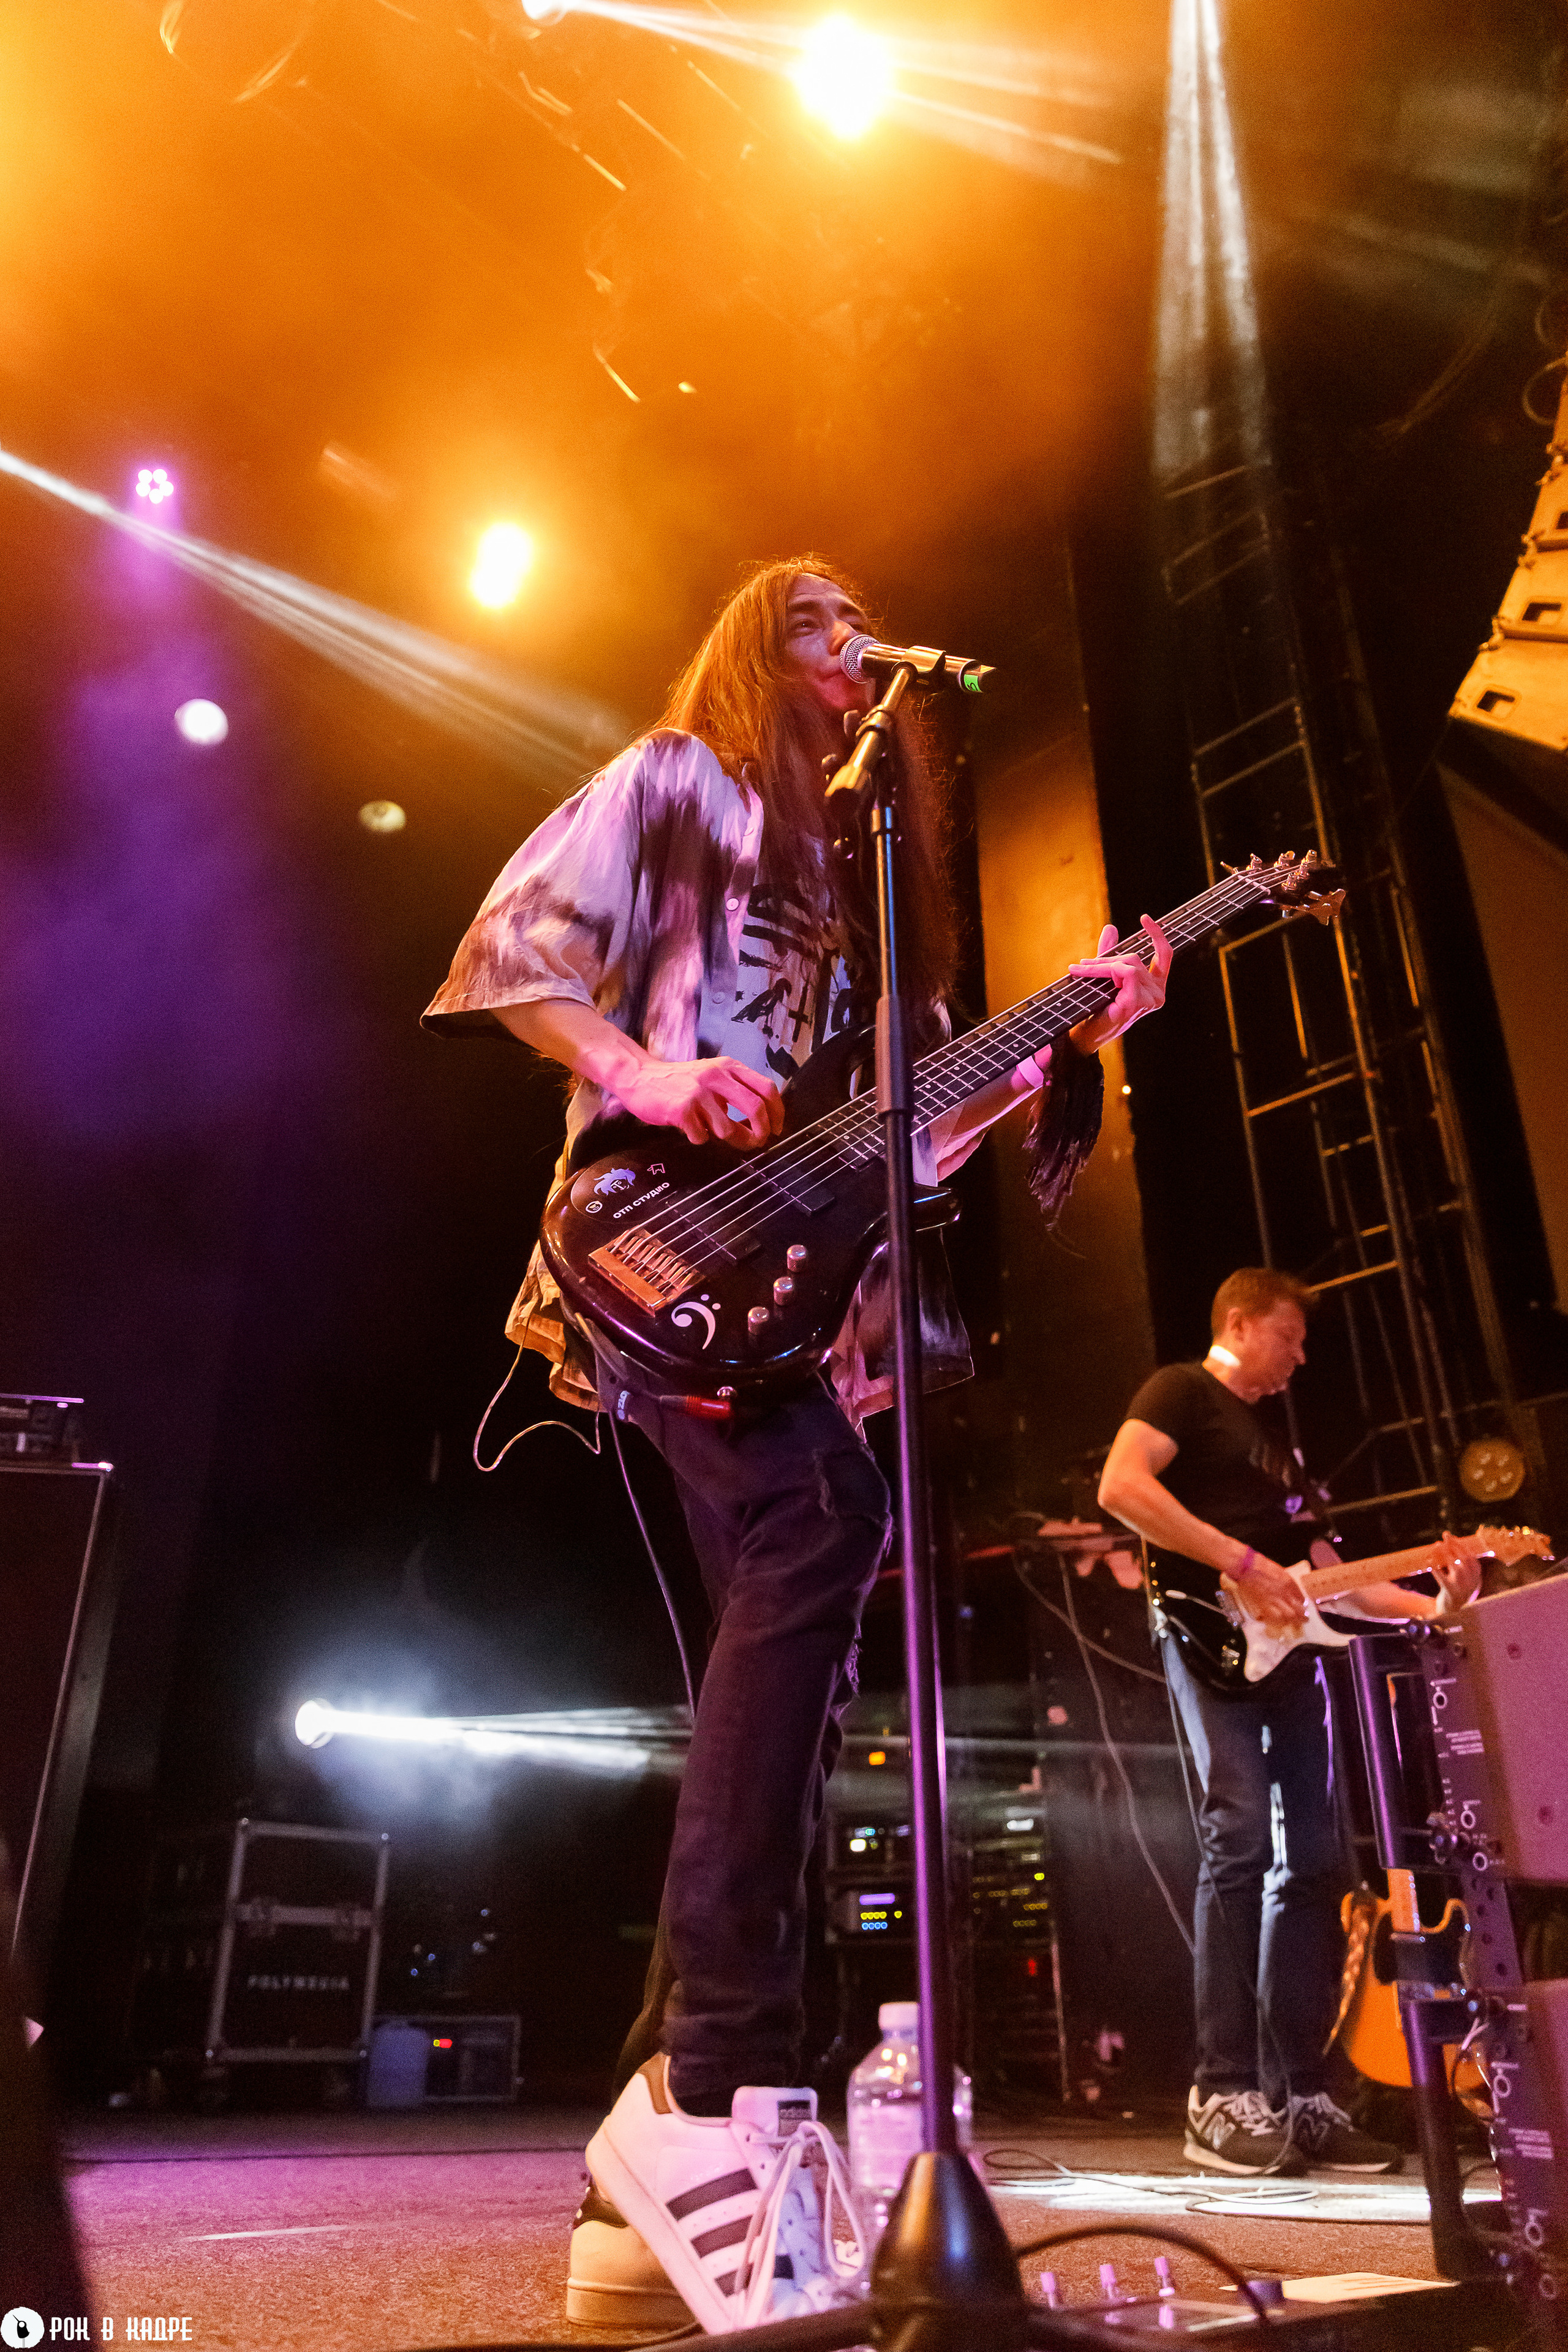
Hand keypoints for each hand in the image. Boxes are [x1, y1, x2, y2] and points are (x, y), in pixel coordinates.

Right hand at [618, 1054, 783, 1147]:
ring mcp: (698, 1092)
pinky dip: (699, 1138)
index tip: (777, 1129)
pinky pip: (702, 1136)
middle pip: (755, 1108)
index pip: (766, 1088)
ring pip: (728, 1128)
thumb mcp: (711, 1077)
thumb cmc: (678, 1082)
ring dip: (728, 1140)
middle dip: (761, 1132)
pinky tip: (691, 1129)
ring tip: (715, 1135)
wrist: (639, 1078)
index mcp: (728, 1067)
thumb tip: (760, 1121)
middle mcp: (716, 1076)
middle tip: (758, 1143)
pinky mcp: (681, 1109)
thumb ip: (735, 1092)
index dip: (777, 1112)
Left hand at [1068, 916, 1172, 1055]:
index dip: (1157, 935)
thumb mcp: (1104, 978)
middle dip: (1106, 959)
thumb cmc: (1097, 1009)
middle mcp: (1158, 994)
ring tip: (1080, 972)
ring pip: (1127, 965)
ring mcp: (1150, 1000)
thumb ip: (1110, 956)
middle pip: (1135, 959)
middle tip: (1082, 964)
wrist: (1086, 1035)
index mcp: (1155, 988)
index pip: (1164, 955)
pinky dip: (1103, 971)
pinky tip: (1086, 977)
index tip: (1144, 917)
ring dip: (1100, 966)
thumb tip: (1111, 927)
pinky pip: (1123, 973)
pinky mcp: (1137, 1003)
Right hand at [1220, 1546, 1306, 1633]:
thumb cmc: (1261, 1566)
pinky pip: (1274, 1617)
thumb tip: (1294, 1593)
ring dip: (1292, 1620)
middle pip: (1297, 1610)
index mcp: (1289, 1583)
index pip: (1301, 1598)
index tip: (1302, 1607)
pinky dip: (1279, 1620)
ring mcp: (1274, 1600)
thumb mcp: (1280, 1572)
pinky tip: (1281, 1621)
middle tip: (1304, 1620)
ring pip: (1288, 1616)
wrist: (1247, 1567)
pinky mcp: (1263, 1605)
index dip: (1303, 1604)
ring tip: (1294, 1623)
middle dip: (1302, 1616)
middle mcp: (1284, 1593)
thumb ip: (1288, 1584)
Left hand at [1431, 1531, 1483, 1614]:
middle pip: (1463, 1558)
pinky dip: (1434, 1567)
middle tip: (1445, 1534)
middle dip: (1454, 1544)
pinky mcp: (1450, 1591)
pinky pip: (1441, 1576)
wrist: (1452, 1612)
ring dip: (1444, 1552)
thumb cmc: (1457, 1590)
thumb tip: (1450, 1542)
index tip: (1452, 1537)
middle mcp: (1471, 1581)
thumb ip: (1462, 1564)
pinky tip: (1429, 1561)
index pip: (1471, 1557)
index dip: (1461, 1545)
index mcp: (1476, 1577)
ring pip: (1454, 1564)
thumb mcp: (1465, 1578)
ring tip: (1436, 1545)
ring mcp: (1462, 1587)